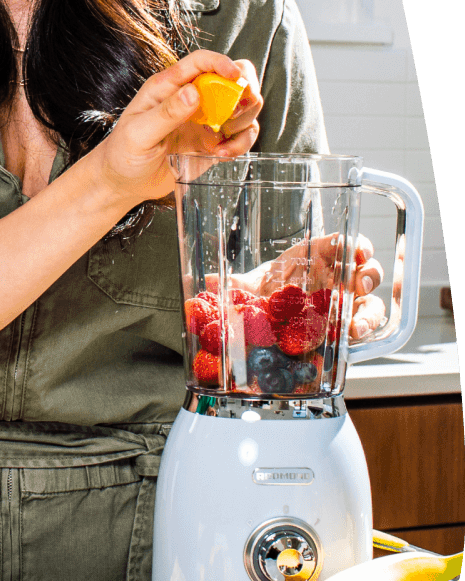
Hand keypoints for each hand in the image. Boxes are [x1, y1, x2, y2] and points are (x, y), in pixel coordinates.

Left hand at [91, 51, 260, 208]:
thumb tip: (193, 92)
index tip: (235, 77)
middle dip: (244, 92)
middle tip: (233, 115)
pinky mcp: (214, 141)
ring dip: (244, 121)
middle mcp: (192, 98)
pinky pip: (242, 134)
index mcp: (168, 87)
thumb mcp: (138, 133)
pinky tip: (222, 154)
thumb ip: (166, 113)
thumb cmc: (123, 152)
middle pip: (234, 78)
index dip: (221, 62)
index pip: (200, 61)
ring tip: (221, 142)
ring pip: (244, 106)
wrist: (124, 182)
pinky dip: (241, 143)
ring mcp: (206, 119)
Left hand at [216, 232, 385, 340]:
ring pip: (371, 302)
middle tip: (358, 286)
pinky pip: (364, 326)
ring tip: (356, 325)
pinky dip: (363, 330)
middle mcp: (338, 277)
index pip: (344, 244)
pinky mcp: (347, 325)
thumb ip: (237, 284)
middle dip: (368, 276)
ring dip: (369, 312)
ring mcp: (346, 302)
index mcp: (318, 256)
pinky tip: (351, 336)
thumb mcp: (253, 286)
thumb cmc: (270, 290)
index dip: (355, 245)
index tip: (356, 251)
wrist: (271, 318)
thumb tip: (208, 281)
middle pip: (366, 270)